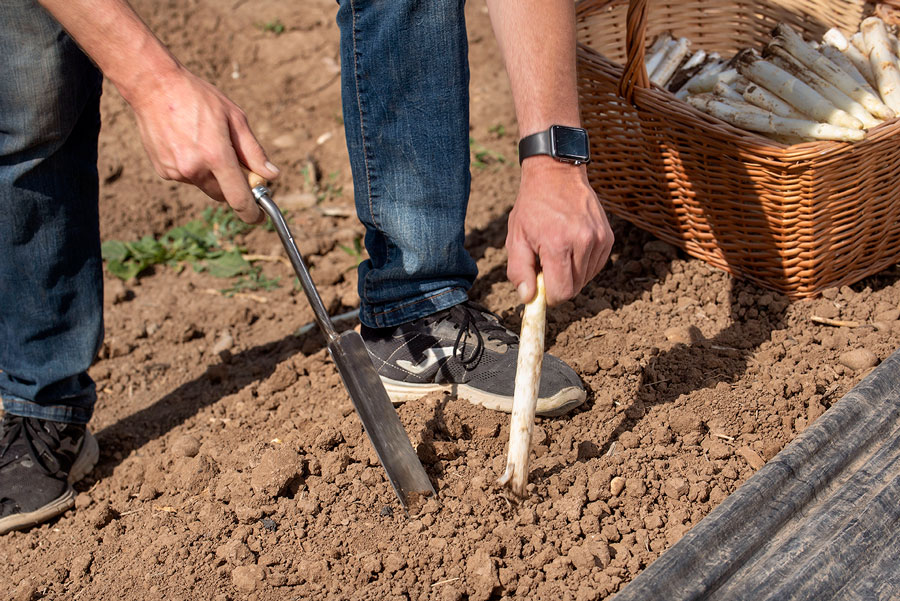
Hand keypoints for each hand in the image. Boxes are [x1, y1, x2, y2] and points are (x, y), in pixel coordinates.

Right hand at [127, 65, 278, 223]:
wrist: (154, 86)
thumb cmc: (199, 97)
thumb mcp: (235, 118)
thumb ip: (254, 152)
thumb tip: (271, 176)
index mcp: (216, 156)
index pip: (238, 198)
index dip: (252, 213)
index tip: (259, 218)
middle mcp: (194, 168)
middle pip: (223, 194)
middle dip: (233, 185)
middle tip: (234, 161)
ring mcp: (176, 171)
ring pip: (205, 184)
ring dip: (211, 173)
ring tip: (203, 139)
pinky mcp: (163, 170)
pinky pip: (187, 177)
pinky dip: (193, 167)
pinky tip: (186, 142)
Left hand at [506, 157, 613, 305]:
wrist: (556, 174)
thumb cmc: (533, 206)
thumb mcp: (516, 237)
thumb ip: (519, 271)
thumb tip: (528, 298)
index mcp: (558, 244)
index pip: (562, 293)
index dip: (549, 296)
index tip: (541, 287)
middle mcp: (583, 242)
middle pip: (575, 288)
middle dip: (559, 285)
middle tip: (546, 264)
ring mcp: (599, 239)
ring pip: (586, 279)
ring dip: (571, 274)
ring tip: (559, 251)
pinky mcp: (608, 237)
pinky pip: (596, 266)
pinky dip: (583, 265)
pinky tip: (571, 247)